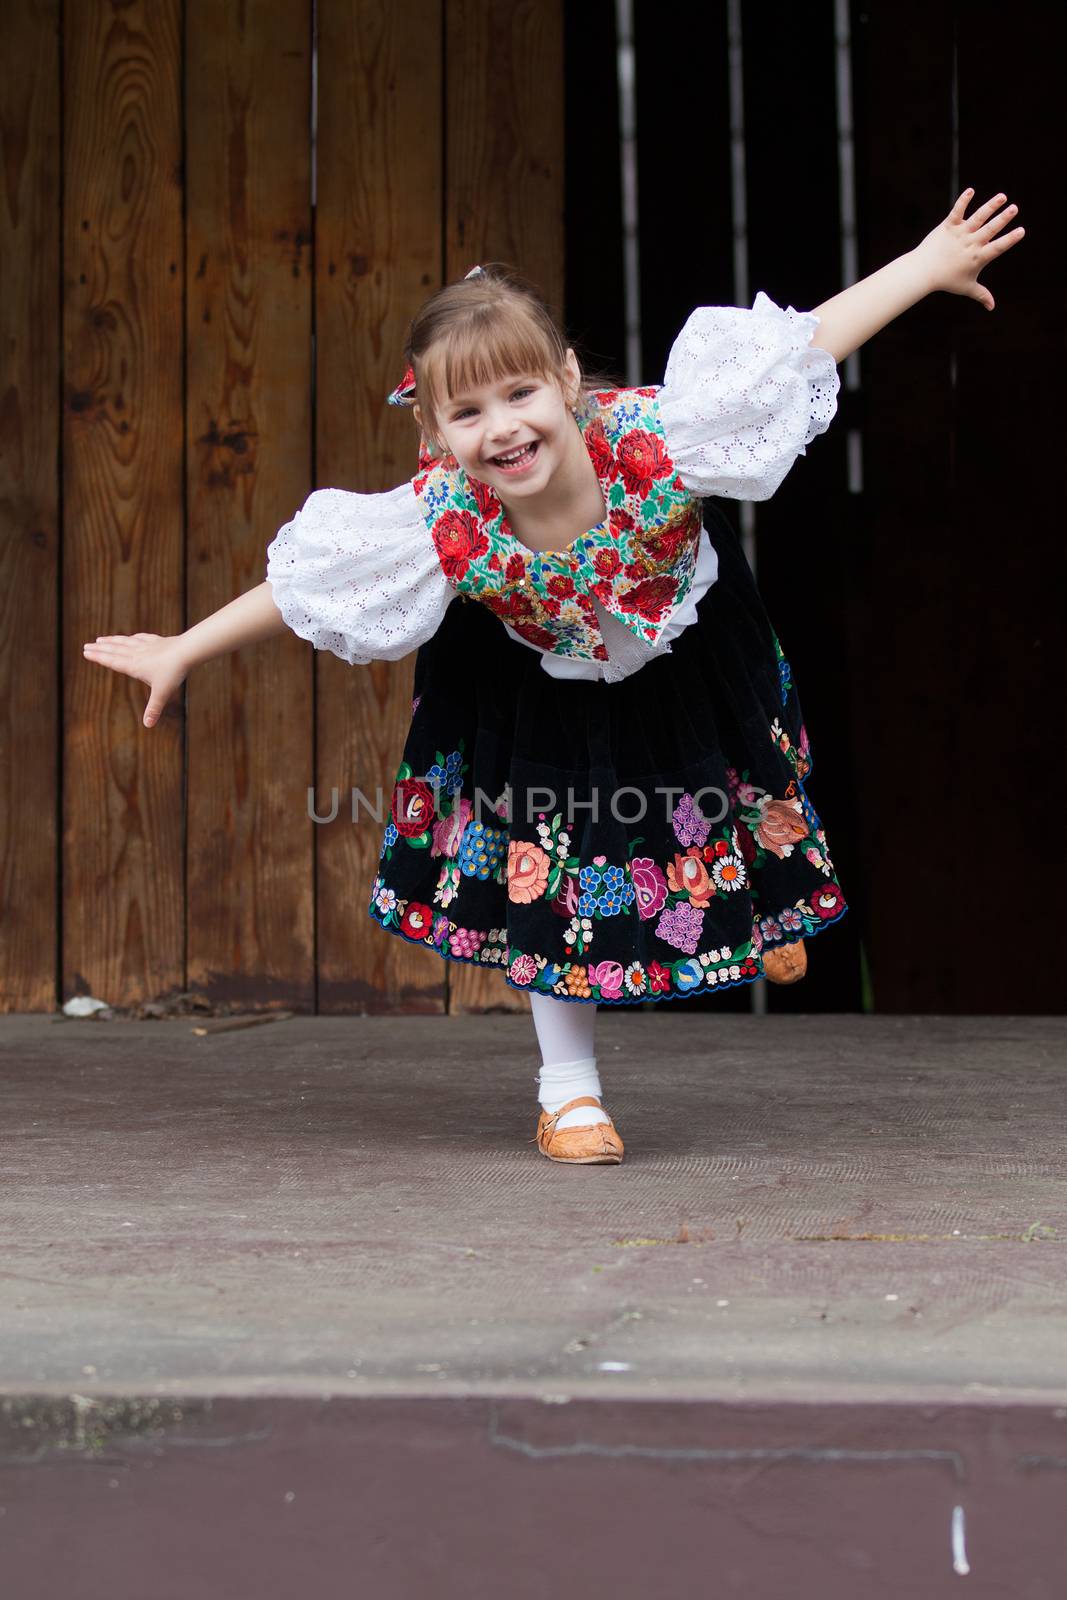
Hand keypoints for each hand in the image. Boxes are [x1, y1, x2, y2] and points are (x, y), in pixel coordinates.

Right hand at [81, 633, 187, 727]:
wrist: (186, 652)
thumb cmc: (173, 673)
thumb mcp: (162, 693)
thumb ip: (154, 709)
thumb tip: (148, 725)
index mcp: (134, 666)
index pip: (112, 661)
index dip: (98, 657)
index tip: (86, 652)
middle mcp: (137, 654)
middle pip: (114, 650)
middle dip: (100, 648)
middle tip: (86, 646)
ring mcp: (146, 646)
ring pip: (124, 642)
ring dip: (112, 641)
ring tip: (101, 639)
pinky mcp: (156, 641)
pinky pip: (140, 638)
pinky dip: (132, 638)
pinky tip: (130, 637)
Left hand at [913, 188, 1024, 310]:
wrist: (923, 272)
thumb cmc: (946, 280)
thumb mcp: (967, 288)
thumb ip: (981, 295)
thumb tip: (992, 307)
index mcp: (978, 257)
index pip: (997, 247)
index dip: (1010, 239)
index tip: (1021, 230)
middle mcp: (970, 244)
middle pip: (990, 229)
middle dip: (1003, 218)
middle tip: (1014, 208)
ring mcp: (959, 234)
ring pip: (977, 217)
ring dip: (990, 206)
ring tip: (1002, 196)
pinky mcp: (948, 226)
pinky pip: (957, 211)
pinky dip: (963, 201)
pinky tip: (971, 190)